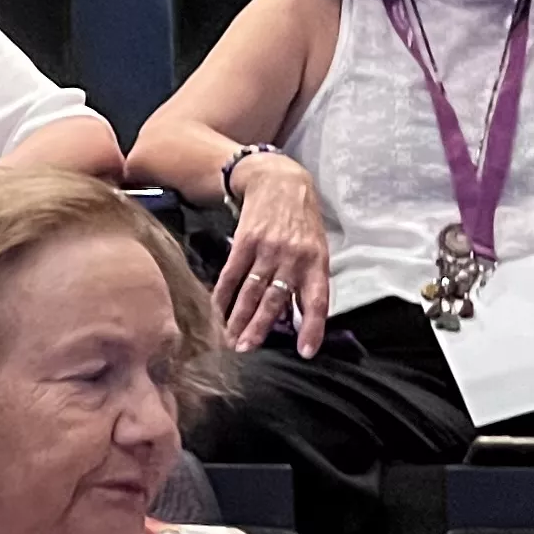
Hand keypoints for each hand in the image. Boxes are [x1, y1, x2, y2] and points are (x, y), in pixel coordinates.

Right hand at [207, 153, 329, 356]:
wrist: (281, 181)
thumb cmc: (302, 221)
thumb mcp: (317, 249)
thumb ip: (309, 281)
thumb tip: (298, 317)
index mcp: (316, 262)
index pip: (317, 301)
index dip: (311, 328)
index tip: (305, 352)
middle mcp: (292, 258)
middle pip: (274, 300)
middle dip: (258, 328)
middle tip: (246, 349)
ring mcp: (267, 249)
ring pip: (250, 291)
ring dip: (238, 318)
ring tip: (230, 339)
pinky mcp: (245, 241)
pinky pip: (232, 274)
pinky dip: (222, 294)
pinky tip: (216, 310)